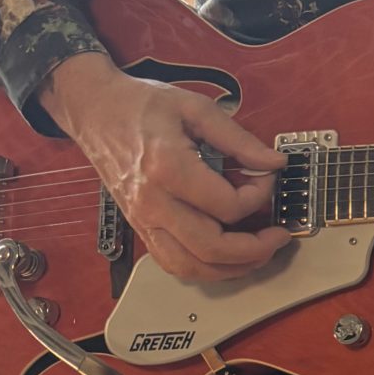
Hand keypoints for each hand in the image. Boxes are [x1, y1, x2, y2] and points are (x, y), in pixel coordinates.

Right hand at [42, 51, 288, 284]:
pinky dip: (204, 269)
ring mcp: (143, 219)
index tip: (266, 178)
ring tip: (259, 253)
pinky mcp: (140, 227)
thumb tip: (273, 162)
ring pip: (191, 267)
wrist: (95, 109)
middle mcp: (153, 201)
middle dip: (256, 249)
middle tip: (279, 235)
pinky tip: (225, 257)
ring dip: (232, 269)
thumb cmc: (140, 105)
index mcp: (167, 168)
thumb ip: (238, 138)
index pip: (227, 205)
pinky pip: (173, 264)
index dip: (259, 196)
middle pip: (212, 248)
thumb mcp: (195, 108)